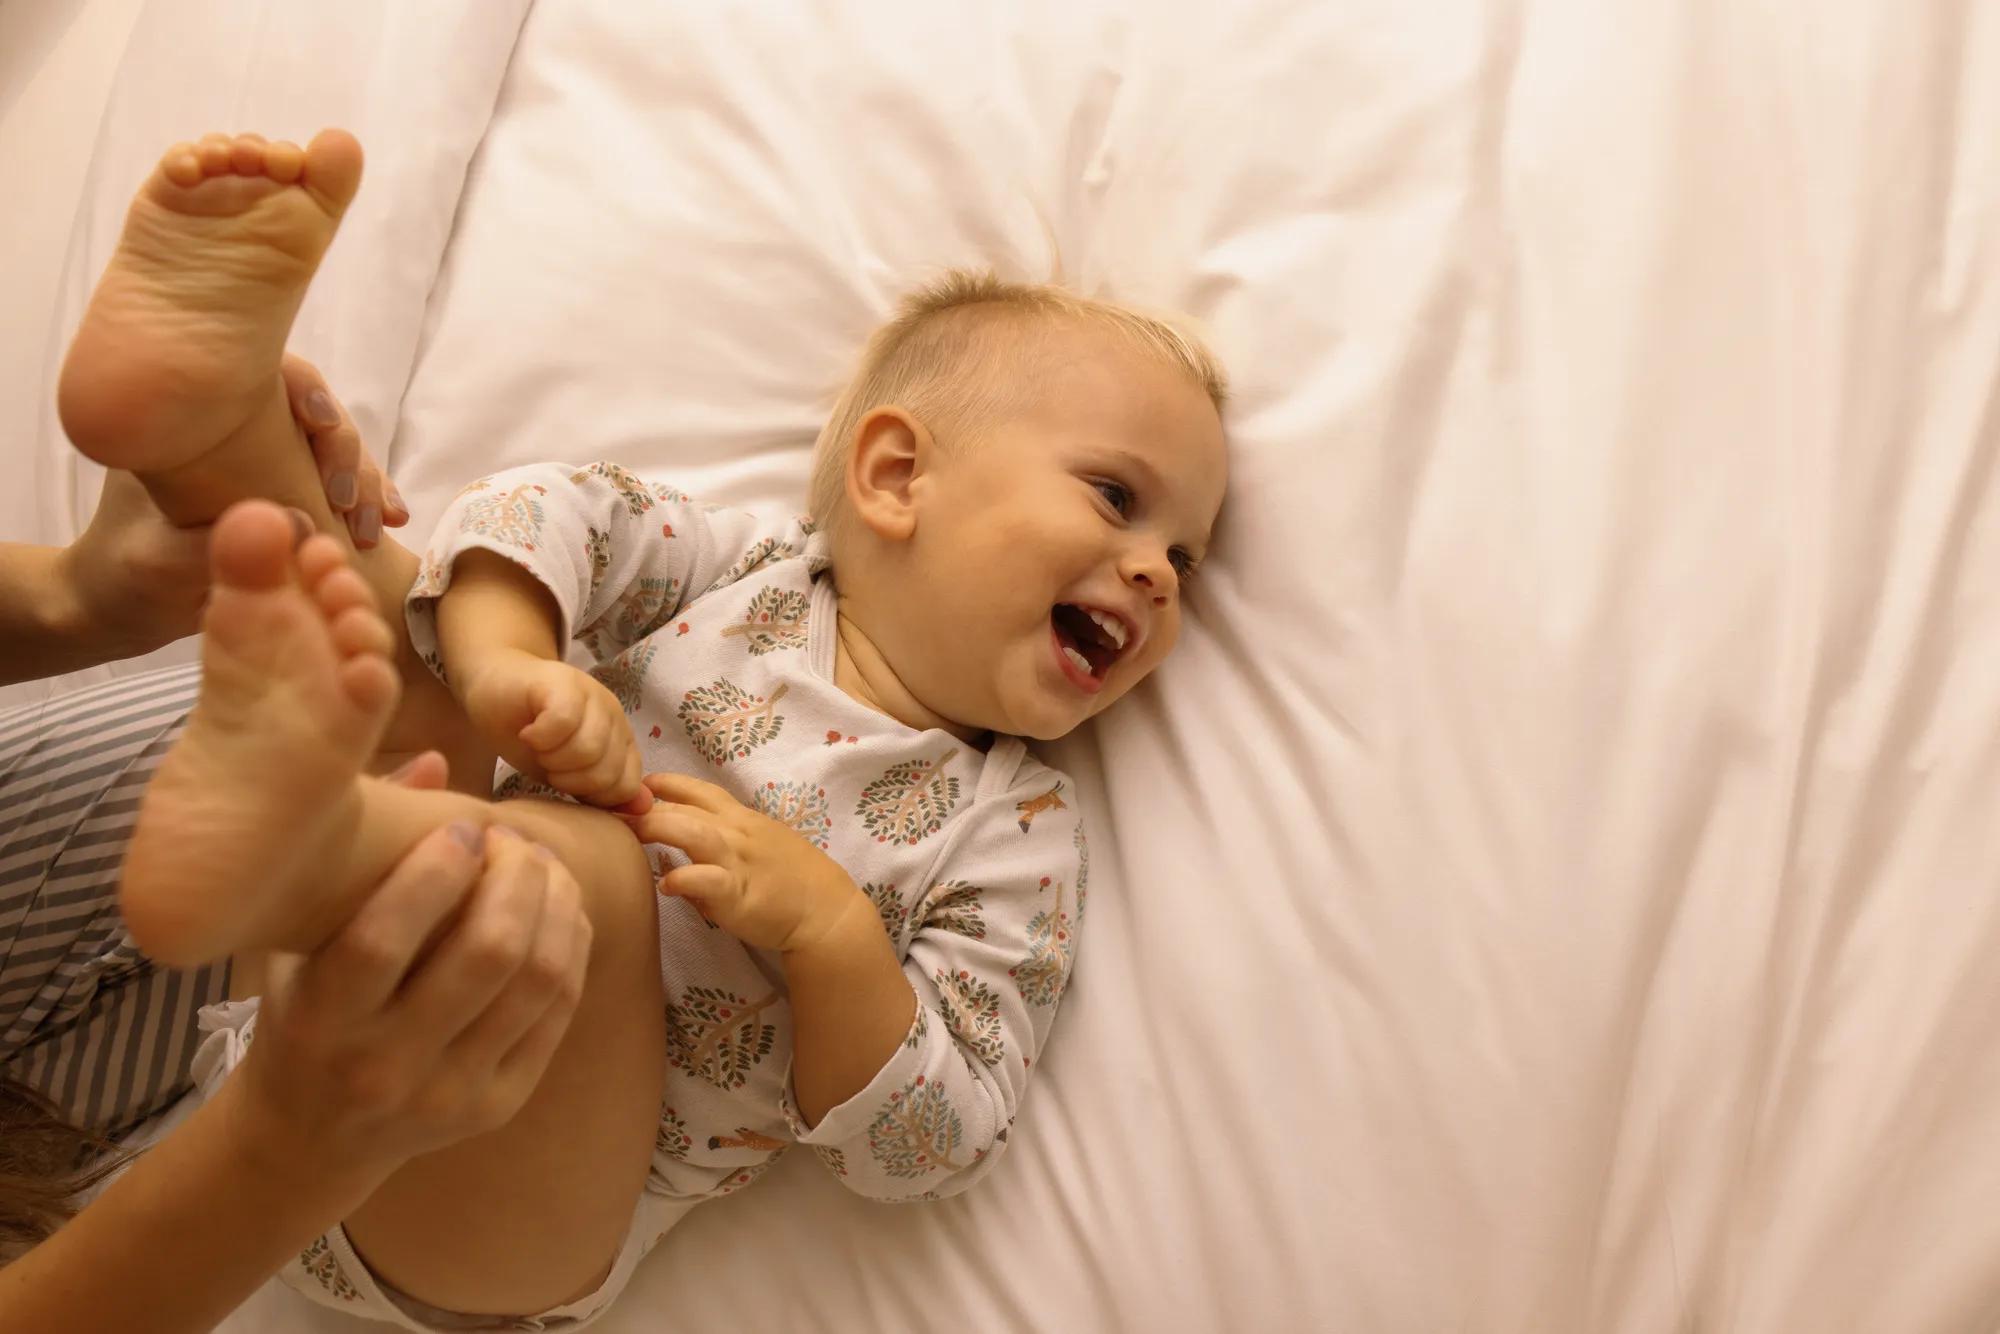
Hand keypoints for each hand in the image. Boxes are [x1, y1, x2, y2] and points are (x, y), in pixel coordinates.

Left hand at [51, 357, 404, 658]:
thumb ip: (215, 543)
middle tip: (347, 500)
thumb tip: (303, 521)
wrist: (123, 602)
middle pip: (315, 414)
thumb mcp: (159, 559)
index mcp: (194, 421)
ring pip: (337, 450)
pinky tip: (390, 522)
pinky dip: (369, 501)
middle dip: (346, 450)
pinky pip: (342, 487)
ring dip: (366, 482)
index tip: (320, 421)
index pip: (263, 375)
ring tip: (377, 523)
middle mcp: (239, 430)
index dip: (303, 388)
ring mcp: (271, 461)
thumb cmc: (127, 570)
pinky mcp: (292, 495)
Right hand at [234, 821, 590, 1185]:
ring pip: (536, 979)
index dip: (436, 870)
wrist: (310, 1140)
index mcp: (320, 1020)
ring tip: (546, 866)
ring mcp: (448, 1093)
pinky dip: (572, 948)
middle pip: (485, 953)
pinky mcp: (496, 1105)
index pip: (384, 939)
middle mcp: (383, 1064)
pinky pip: (557, 1012)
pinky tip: (562, 911)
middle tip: (517, 840)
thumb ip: (356, 857)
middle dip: (517, 876)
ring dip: (557, 905)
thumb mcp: (295, 947)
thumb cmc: (301, 1015)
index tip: (464, 826)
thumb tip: (435, 760)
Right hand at [459, 649, 649, 810]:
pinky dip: (540, 738)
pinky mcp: (564, 682)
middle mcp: (613, 716)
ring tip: (537, 747)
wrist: (492, 689)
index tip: (562, 780)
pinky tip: (527, 733)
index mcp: (620, 740)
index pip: (627, 785)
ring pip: (588, 750)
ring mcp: (592, 695)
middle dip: (568, 780)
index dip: (590, 796)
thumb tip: (644, 807)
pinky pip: (564, 722)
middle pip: (607, 772)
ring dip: (553, 759)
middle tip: (545, 761)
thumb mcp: (565, 773)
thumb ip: (603, 791)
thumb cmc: (529, 735)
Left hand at [621, 771, 860, 951]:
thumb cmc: (790, 880)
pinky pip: (708, 881)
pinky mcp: (740, 894)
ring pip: (694, 833)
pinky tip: (665, 883)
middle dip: (645, 805)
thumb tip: (680, 860)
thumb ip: (720, 847)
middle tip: (608, 807)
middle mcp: (737, 833)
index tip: (635, 783)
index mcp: (741, 819)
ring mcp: (739, 861)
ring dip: (659, 828)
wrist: (826, 909)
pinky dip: (685, 878)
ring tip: (628, 831)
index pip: (698, 790)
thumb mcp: (757, 850)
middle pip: (686, 808)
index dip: (664, 784)